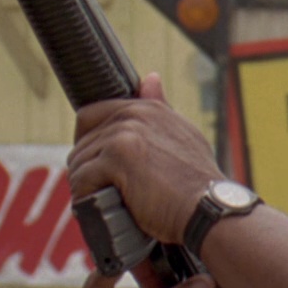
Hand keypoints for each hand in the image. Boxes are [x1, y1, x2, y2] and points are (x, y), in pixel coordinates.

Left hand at [66, 72, 219, 243]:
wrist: (207, 210)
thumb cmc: (196, 184)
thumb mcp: (183, 136)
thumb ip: (161, 109)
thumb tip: (150, 78)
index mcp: (148, 108)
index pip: (94, 114)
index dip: (90, 142)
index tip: (99, 164)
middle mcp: (135, 115)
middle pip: (83, 141)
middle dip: (87, 168)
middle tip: (104, 190)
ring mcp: (125, 134)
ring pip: (79, 161)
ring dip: (86, 184)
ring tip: (106, 200)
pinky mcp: (117, 158)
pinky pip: (82, 178)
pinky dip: (87, 196)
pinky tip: (104, 205)